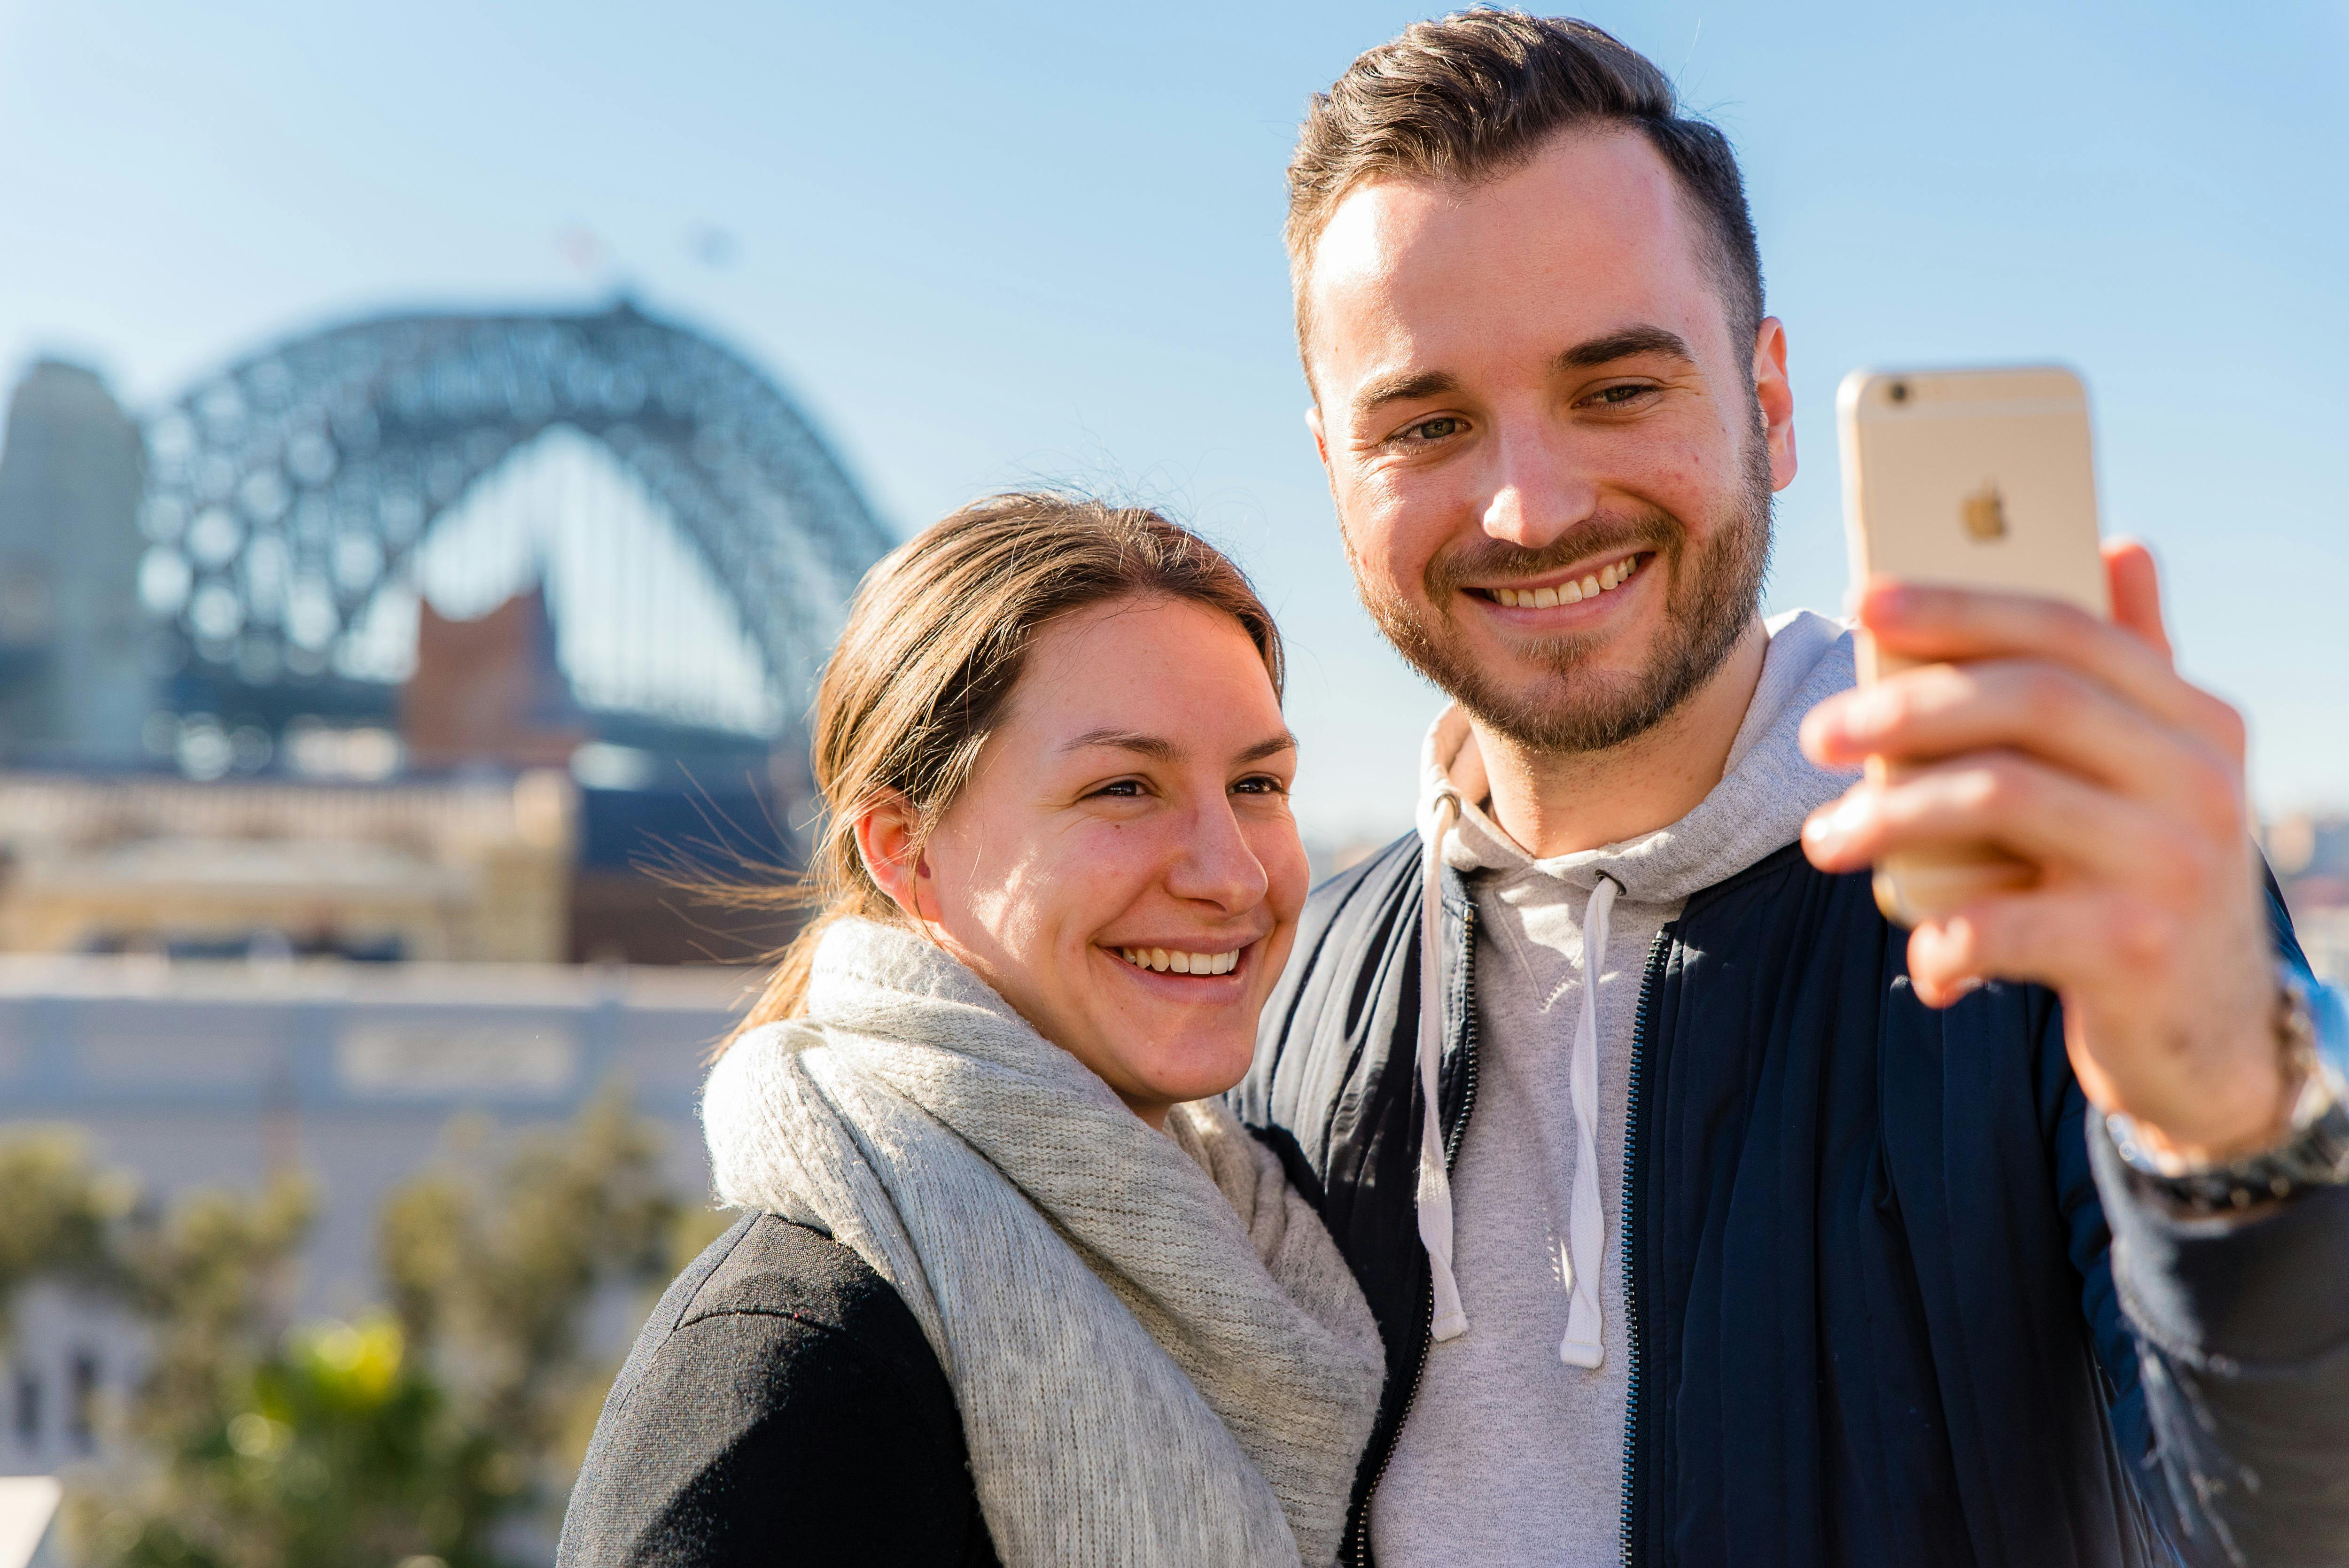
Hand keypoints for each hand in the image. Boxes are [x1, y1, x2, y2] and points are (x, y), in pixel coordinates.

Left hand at [1798, 541, 2286, 1164]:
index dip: (1961, 606)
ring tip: (1823, 838)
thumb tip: (2119, 547)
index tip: (1863, 602)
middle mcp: (2199, 780)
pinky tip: (1921, 954)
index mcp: (2196, 720)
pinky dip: (1943, 937)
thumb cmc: (2145, 880)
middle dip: (1905, 706)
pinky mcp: (2137, 949)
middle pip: (2030, 700)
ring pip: (2001, 797)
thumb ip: (2133, 670)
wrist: (2211, 1035)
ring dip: (1891, 814)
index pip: (2068, 630)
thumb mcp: (2154, 775)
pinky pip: (2003, 924)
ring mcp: (2175, 864)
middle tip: (1815, 735)